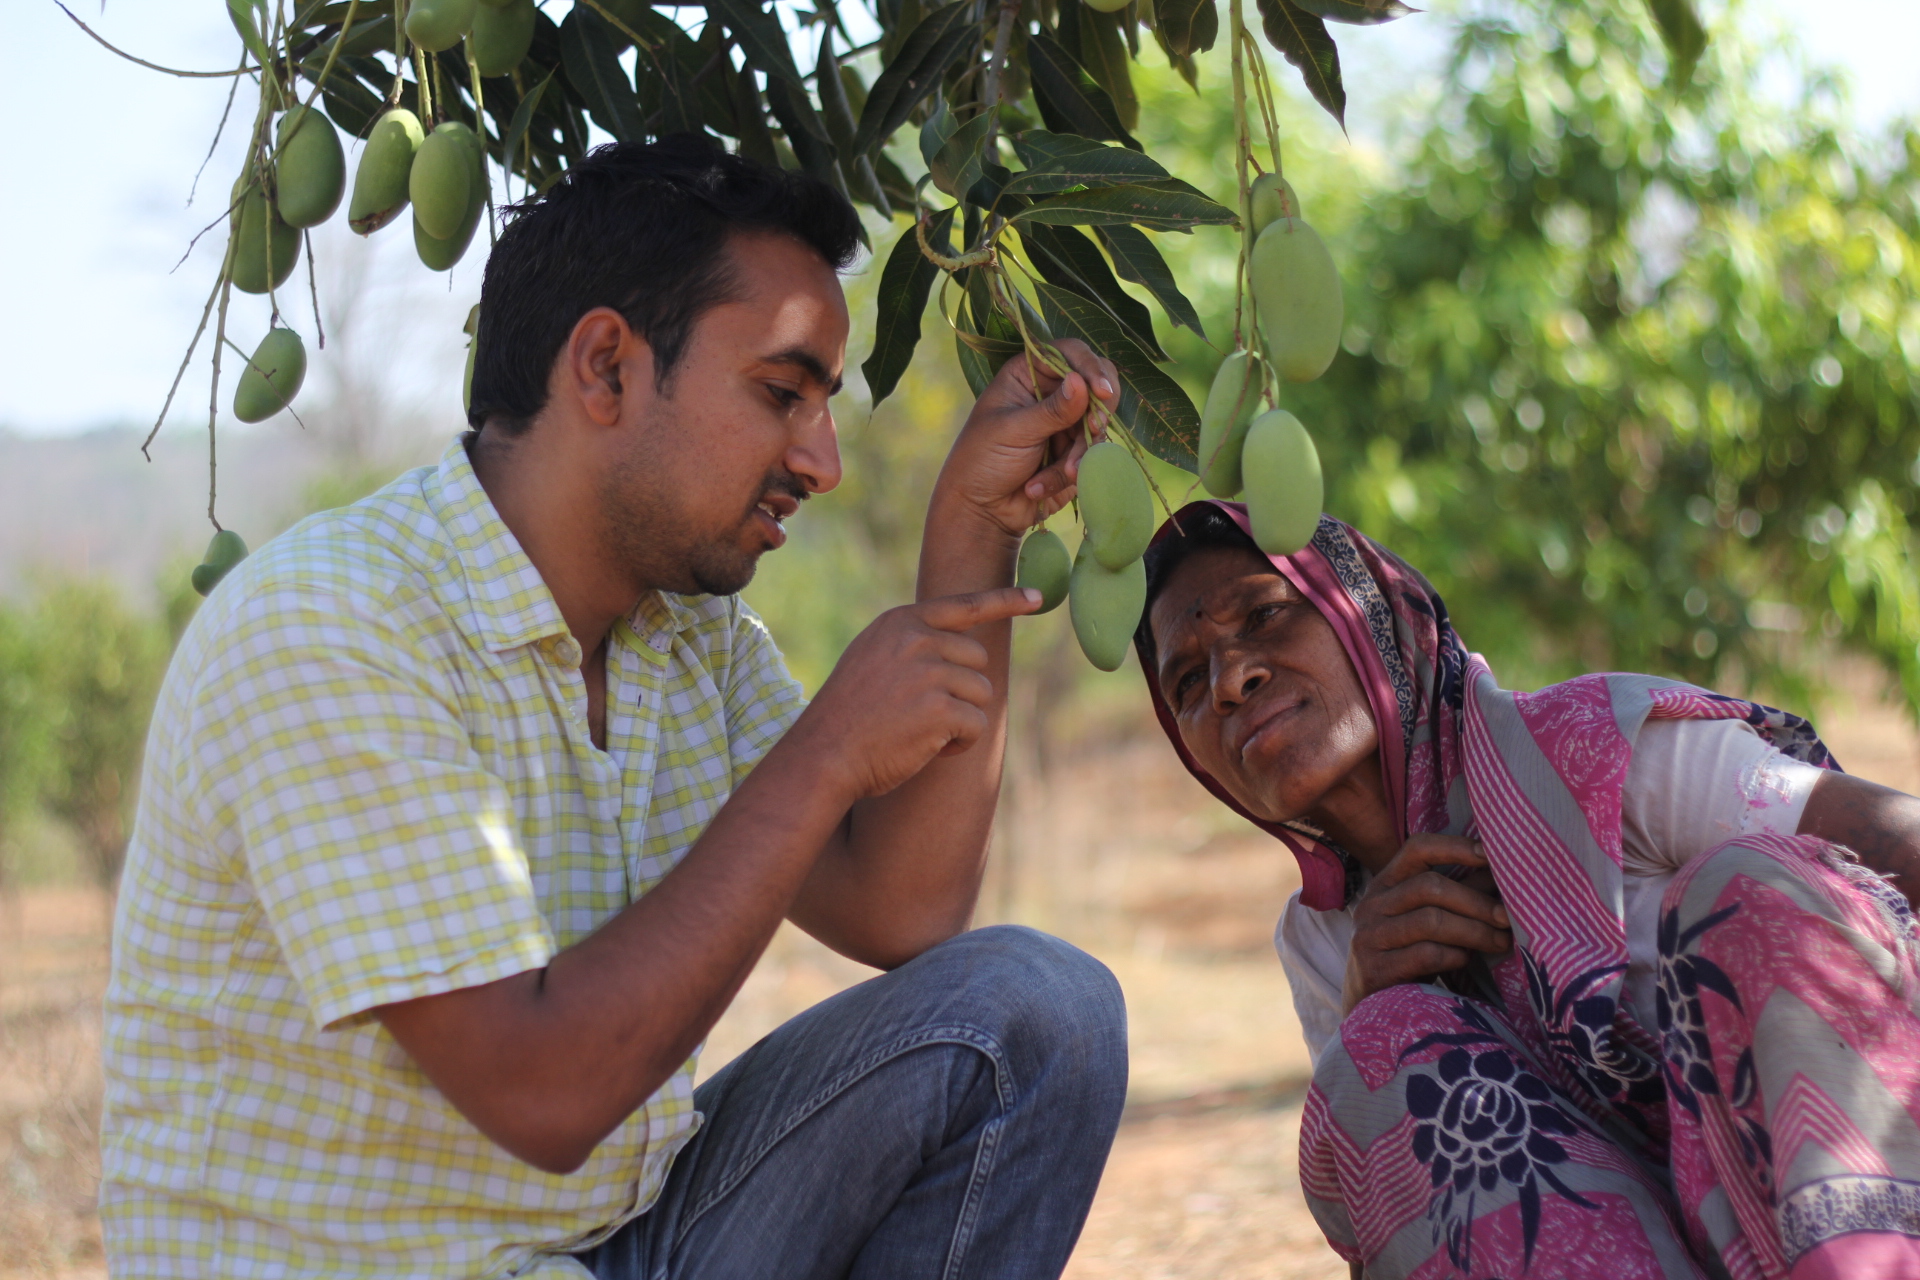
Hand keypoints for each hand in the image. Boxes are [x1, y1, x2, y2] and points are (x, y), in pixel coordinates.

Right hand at [792, 587, 1042, 800]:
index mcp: (900, 623)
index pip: (964, 604)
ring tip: (920, 731)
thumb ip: (912, 645)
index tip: (1037, 597)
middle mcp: (917, 639)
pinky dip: (960, 744)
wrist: (824, 754)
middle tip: (922, 714)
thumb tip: (963, 648)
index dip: (1005, 600)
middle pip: (978, 659)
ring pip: (982, 693)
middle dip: (962, 691)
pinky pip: (977, 724)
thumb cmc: (848, 716)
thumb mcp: (872, 660)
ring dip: (961, 719)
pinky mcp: (940, 708)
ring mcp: (929, 671)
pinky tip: (927, 749)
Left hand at [930, 338, 1122, 540]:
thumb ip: (1052, 410)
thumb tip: (1082, 382)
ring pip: (1098, 424)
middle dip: (1097, 410)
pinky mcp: (1075, 451)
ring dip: (1082, 451)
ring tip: (1064, 472)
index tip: (1101, 392)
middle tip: (1094, 429)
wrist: (982, 510)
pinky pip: (1093, 454)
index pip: (1069, 353)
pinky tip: (1041, 487)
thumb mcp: (1014, 431)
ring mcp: (1066, 422)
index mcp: (1027, 373)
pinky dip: (1074, 471)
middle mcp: (1050, 392)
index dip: (1090, 367)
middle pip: (1095, 385)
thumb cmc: (983, 461)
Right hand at [1342, 834, 1510, 1012]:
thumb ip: (1456, 896)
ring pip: (1431, 921)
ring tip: (1499, 942)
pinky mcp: (1375, 969)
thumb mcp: (1425, 920)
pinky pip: (1426, 954)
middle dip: (1476, 902)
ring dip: (1474, 931)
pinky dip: (1454, 956)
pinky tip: (1465, 961)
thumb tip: (1503, 872)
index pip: (1417, 849)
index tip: (1489, 855)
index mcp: (1385, 884)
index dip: (1454, 847)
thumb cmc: (1407, 956)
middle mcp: (1371, 904)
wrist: (1370, 1006)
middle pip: (1430, 886)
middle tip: (1507, 918)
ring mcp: (1370, 936)